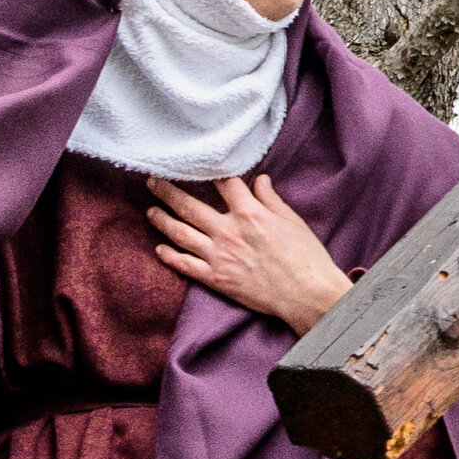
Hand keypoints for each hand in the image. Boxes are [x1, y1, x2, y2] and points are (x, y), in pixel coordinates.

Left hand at [147, 173, 355, 334]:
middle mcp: (229, 232)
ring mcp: (219, 256)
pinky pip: (185, 265)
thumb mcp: (292, 221)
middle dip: (168, 191)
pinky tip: (160, 249)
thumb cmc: (305, 256)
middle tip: (153, 182)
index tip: (195, 165)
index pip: (223, 184)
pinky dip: (170, 256)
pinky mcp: (216, 278)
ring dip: (162, 220)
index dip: (209, 172)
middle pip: (189, 206)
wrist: (306, 294)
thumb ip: (270, 199)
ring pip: (180, 233)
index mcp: (250, 214)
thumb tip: (259, 180)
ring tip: (151, 211)